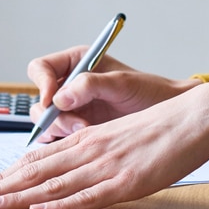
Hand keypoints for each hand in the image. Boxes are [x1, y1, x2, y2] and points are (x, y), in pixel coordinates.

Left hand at [0, 76, 208, 208]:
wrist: (194, 117)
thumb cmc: (159, 129)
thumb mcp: (116, 137)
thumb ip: (90, 152)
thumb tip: (64, 171)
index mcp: (85, 139)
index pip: (35, 160)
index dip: (6, 175)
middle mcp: (89, 150)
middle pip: (35, 171)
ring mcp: (107, 165)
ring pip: (53, 184)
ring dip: (18, 197)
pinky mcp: (127, 180)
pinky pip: (88, 196)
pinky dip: (61, 205)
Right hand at [26, 47, 194, 139]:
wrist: (168, 114)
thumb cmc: (150, 92)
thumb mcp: (123, 84)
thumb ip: (91, 84)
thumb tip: (61, 97)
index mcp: (76, 63)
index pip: (41, 68)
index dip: (42, 83)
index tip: (53, 100)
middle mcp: (69, 85)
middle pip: (40, 98)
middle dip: (54, 114)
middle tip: (79, 125)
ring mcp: (72, 109)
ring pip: (46, 121)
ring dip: (60, 130)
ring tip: (86, 134)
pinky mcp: (77, 130)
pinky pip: (57, 138)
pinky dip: (64, 144)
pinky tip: (83, 145)